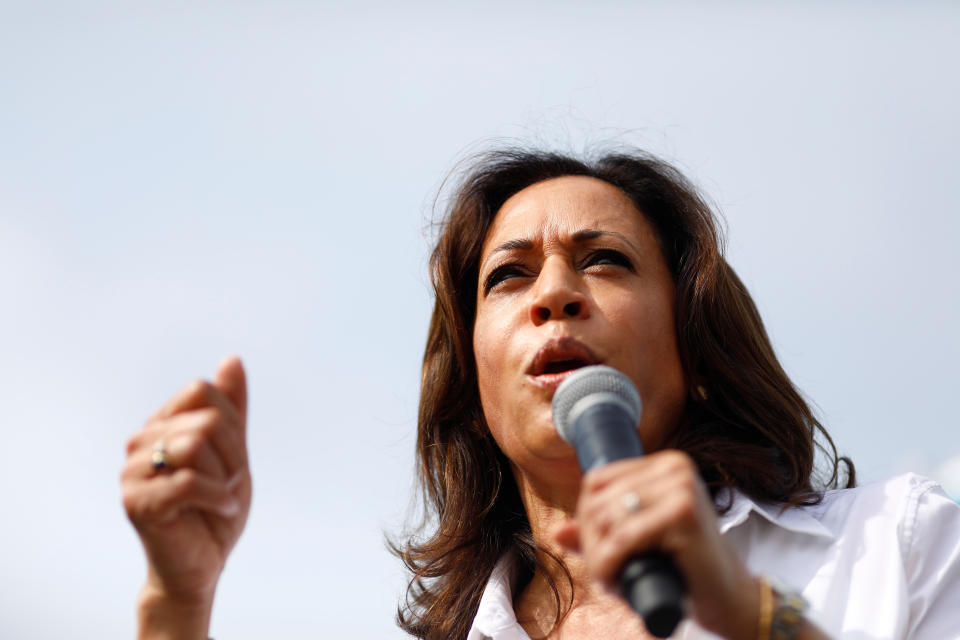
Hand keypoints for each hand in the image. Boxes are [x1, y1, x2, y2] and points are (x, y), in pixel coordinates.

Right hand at [121, 356, 251, 633]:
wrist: (202, 564)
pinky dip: (219, 499)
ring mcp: (133, 471)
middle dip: (234, 455)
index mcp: (160, 424)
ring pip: (196, 445)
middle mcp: (140, 441)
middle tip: (229, 484)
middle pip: (206, 420)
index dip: (231, 422)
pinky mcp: (137, 502)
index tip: (233, 457)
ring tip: (222, 498)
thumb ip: (231, 408)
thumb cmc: (215, 508)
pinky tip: (219, 511)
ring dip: (226, 477)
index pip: (203, 391)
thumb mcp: (233, 451)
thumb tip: (231, 359)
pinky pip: (190, 482)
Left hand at [554, 450, 759, 639]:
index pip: (597, 480)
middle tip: (604, 572)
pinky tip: (617, 584)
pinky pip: (622, 538)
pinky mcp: (684, 514)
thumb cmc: (684, 569)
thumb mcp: (638, 543)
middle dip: (590, 542)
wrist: (732, 599)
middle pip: (597, 500)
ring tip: (613, 580)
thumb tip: (558, 531)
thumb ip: (601, 533)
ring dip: (599, 557)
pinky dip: (609, 565)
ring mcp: (682, 487)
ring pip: (606, 518)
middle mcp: (675, 467)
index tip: (598, 550)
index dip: (586, 519)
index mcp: (665, 464)